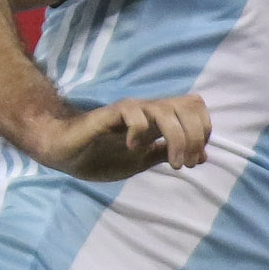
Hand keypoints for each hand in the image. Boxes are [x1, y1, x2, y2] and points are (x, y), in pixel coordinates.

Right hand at [19, 94, 212, 180]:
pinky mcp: (110, 114)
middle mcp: (148, 111)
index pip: (196, 108)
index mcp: (158, 120)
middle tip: (185, 163)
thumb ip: (167, 154)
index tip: (195, 158)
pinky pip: (135, 114)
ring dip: (178, 139)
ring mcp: (130, 111)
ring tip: (172, 163)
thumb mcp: (142, 161)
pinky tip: (133, 148)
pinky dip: (141, 132)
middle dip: (196, 136)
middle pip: (190, 105)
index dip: (204, 130)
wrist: (64, 152)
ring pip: (168, 110)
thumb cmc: (100, 155)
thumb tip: (202, 156)